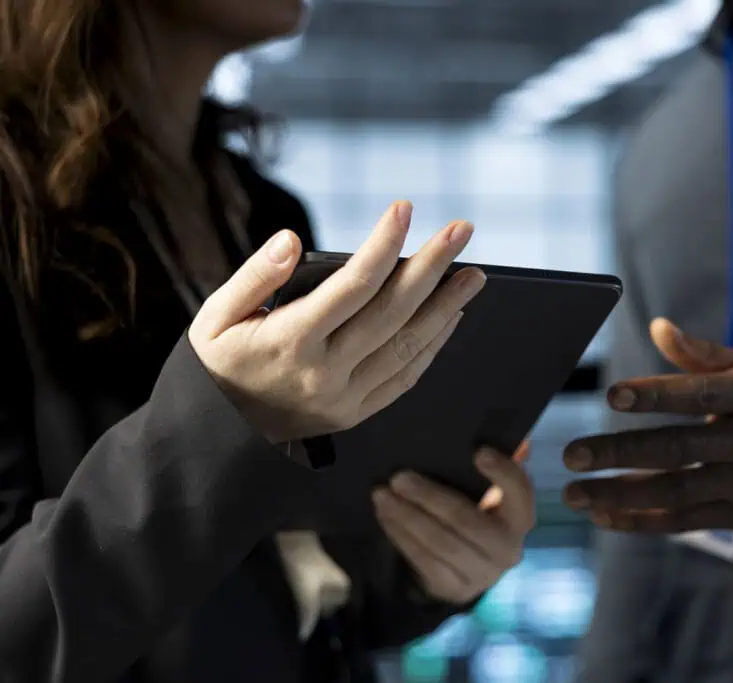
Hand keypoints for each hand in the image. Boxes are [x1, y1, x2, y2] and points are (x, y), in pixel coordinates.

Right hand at [189, 201, 485, 443]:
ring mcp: (344, 399)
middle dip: (433, 267)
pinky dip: (432, 346)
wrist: (215, 435)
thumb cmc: (218, 363)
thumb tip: (290, 239)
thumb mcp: (217, 316)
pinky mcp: (355, 415)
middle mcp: (324, 373)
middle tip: (462, 230)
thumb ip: (255, 276)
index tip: (403, 208)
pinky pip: (404, 378)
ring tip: (473, 275)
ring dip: (446, 307)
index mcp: (289, 342)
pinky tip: (450, 317)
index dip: (382, 245)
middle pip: (392, 313)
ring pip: (407, 347)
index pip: (351, 286)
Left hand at [372, 444, 534, 603]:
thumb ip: (497, 469)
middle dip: (429, 497)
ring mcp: (482, 574)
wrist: (468, 570)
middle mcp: (508, 549)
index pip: (520, 493)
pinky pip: (423, 560)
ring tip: (382, 495)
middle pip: (466, 520)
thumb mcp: (488, 494)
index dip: (503, 473)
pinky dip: (400, 536)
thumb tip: (516, 442)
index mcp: (520, 518)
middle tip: (399, 477)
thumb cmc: (477, 517)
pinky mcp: (454, 588)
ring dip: (407, 517)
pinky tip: (386, 516)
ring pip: (440, 542)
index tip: (478, 452)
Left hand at [561, 318, 732, 532]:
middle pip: (679, 448)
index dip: (656, 395)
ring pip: (677, 491)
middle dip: (621, 452)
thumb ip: (705, 354)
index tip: (612, 396)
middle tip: (571, 453)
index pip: (700, 395)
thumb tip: (657, 327)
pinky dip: (644, 520)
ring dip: (621, 493)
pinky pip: (687, 521)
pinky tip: (604, 516)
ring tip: (574, 494)